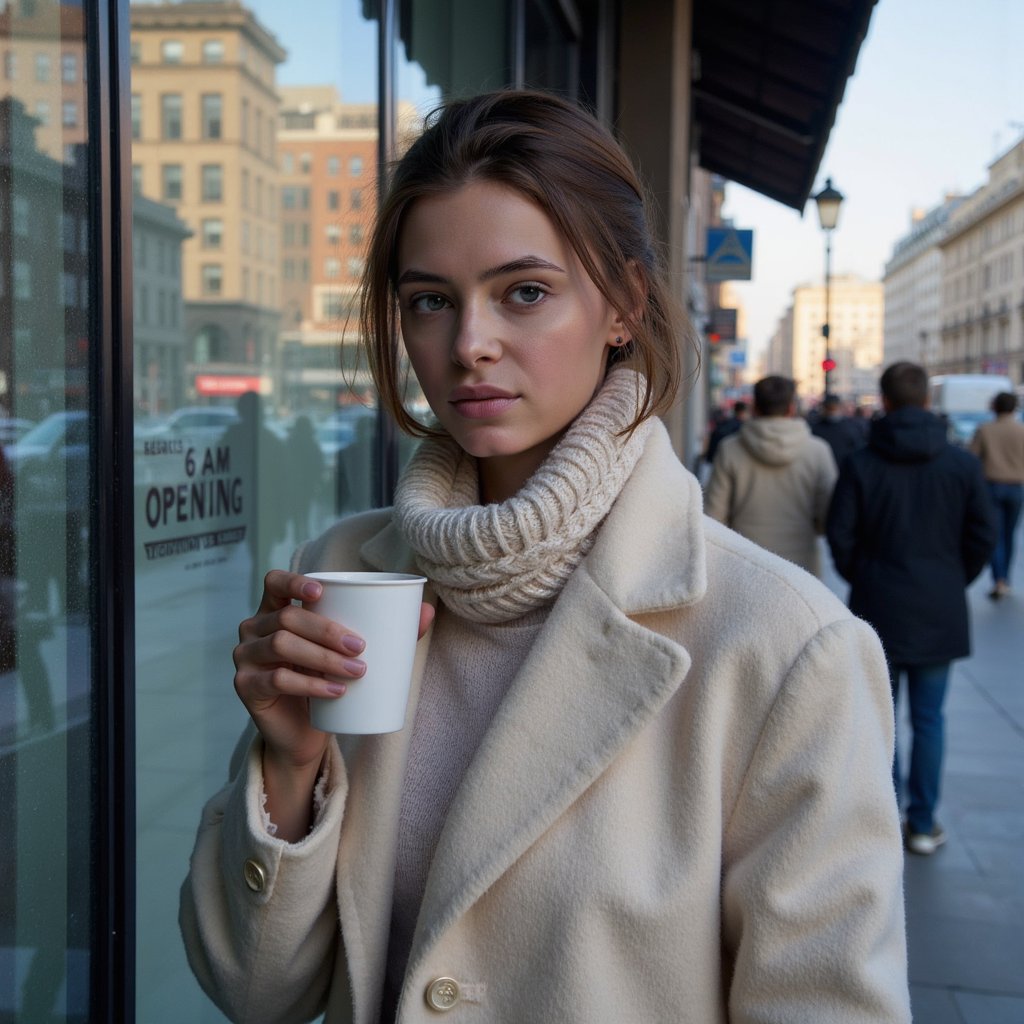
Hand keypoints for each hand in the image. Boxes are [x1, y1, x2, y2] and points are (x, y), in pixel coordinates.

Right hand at [233, 570, 433, 837]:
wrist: (305, 732)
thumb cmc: (328, 679)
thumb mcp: (351, 652)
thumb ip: (388, 630)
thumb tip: (428, 611)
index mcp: (276, 609)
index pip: (274, 582)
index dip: (294, 582)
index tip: (322, 592)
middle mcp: (255, 628)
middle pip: (287, 617)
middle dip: (327, 629)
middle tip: (361, 647)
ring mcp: (246, 657)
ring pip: (282, 645)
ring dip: (323, 657)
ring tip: (357, 671)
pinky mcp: (246, 686)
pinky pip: (278, 679)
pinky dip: (311, 685)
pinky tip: (336, 692)